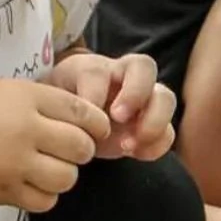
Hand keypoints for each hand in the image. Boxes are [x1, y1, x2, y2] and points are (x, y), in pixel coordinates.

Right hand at [0, 77, 111, 212]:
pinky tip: (32, 185)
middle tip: (70, 150)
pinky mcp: (4, 191)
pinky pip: (45, 200)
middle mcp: (27, 129)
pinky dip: (44, 196)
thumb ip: (33, 99)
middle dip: (83, 150)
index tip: (97, 129)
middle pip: (81, 147)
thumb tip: (68, 114)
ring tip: (49, 168)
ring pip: (68, 177)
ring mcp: (16, 163)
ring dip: (64, 174)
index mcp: (26, 97)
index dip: (97, 122)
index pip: (82, 110)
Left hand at [46, 51, 175, 160]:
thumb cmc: (61, 106)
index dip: (95, 90)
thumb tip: (78, 120)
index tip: (87, 112)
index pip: (99, 70)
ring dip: (153, 119)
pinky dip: (158, 142)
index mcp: (95, 68)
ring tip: (131, 144)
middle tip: (118, 118)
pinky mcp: (151, 125)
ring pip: (165, 96)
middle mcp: (124, 77)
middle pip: (145, 67)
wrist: (71, 122)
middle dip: (135, 92)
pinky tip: (138, 154)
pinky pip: (168, 131)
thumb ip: (61, 104)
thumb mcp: (52, 100)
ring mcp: (143, 100)